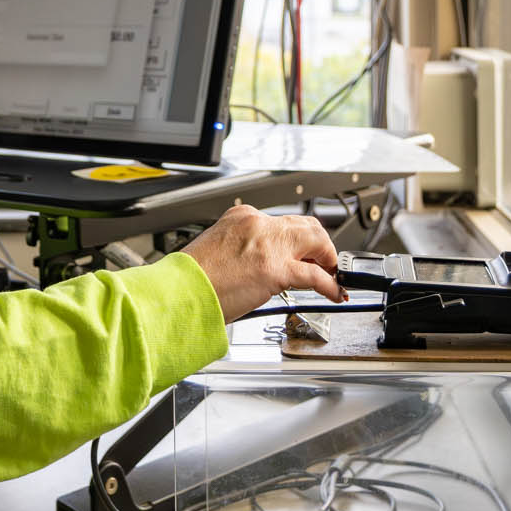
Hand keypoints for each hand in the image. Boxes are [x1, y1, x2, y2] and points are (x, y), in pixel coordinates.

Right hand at [178, 202, 343, 322]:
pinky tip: (334, 293)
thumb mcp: (216, 249)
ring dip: (329, 259)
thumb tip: (259, 264)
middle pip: (306, 225)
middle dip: (319, 244)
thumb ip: (241, 249)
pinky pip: (316, 275)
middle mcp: (257, 224)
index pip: (281, 222)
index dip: (297, 240)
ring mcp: (268, 245)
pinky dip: (331, 284)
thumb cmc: (190, 279)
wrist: (177, 293)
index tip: (301, 252)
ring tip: (332, 275)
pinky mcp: (276, 270)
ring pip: (317, 241)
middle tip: (324, 261)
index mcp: (241, 217)